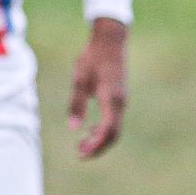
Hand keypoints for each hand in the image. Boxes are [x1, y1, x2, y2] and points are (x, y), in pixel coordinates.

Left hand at [68, 17, 127, 157]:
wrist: (110, 41)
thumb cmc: (92, 57)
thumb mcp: (79, 80)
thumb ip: (77, 104)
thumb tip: (73, 128)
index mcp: (111, 98)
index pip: (107, 130)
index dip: (96, 144)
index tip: (81, 152)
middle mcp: (120, 103)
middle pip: (113, 135)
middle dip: (98, 147)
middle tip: (80, 154)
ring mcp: (122, 102)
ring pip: (115, 129)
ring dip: (100, 140)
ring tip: (82, 144)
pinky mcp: (120, 99)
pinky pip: (115, 121)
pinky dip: (103, 130)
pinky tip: (90, 130)